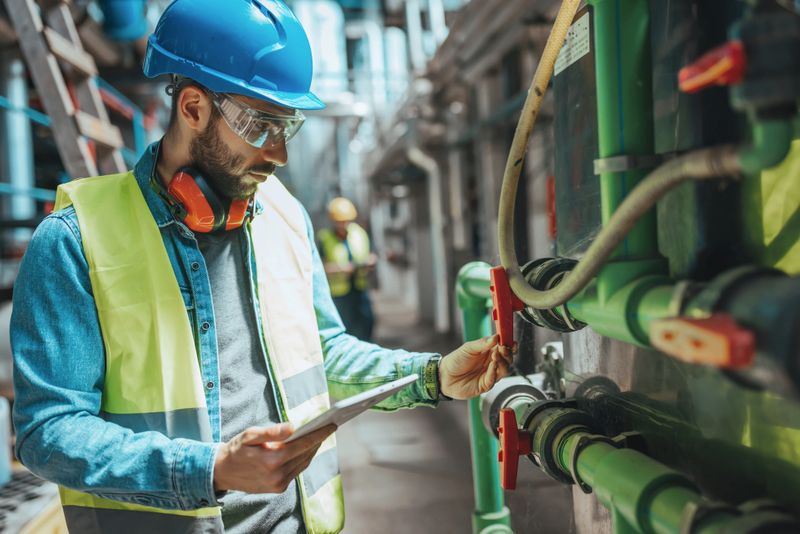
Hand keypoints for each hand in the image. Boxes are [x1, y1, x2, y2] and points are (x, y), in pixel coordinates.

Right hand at [213, 423, 335, 493]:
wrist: (222, 472)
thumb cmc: (236, 449)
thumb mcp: (250, 434)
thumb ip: (272, 431)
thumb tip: (294, 426)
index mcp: (272, 459)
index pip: (303, 444)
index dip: (319, 434)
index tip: (332, 424)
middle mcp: (278, 475)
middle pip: (306, 454)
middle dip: (318, 440)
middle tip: (329, 426)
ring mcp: (279, 484)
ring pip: (303, 463)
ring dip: (312, 449)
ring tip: (321, 435)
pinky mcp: (278, 488)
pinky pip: (296, 471)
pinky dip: (303, 459)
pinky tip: (307, 448)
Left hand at [439, 335, 514, 399]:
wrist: (444, 376)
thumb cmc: (455, 360)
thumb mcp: (468, 348)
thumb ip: (482, 343)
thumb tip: (496, 337)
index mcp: (489, 352)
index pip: (504, 348)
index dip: (510, 345)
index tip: (512, 342)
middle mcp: (492, 363)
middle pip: (507, 359)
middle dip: (508, 353)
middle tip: (503, 348)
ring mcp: (490, 374)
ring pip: (504, 370)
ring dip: (502, 362)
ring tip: (496, 355)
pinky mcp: (485, 385)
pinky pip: (494, 379)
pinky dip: (494, 371)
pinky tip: (492, 364)